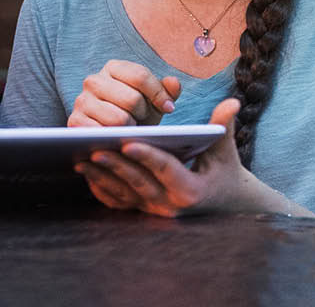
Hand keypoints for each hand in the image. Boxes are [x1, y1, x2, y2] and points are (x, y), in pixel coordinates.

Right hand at [67, 60, 180, 126]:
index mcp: (112, 68)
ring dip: (130, 128)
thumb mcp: (153, 101)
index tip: (169, 108)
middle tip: (142, 119)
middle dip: (143, 114)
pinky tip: (116, 137)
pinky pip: (103, 133)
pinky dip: (115, 139)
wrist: (111, 133)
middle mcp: (93, 80)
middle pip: (132, 99)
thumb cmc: (136, 113)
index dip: (159, 94)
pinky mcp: (75, 122)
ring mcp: (81, 101)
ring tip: (129, 128)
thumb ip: (167, 90)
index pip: (140, 76)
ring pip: (119, 119)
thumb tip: (173, 83)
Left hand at [74, 98, 252, 216]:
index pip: (165, 170)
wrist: (222, 203)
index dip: (146, 156)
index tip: (127, 142)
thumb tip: (232, 102)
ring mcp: (154, 211)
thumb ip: (223, 126)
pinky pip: (118, 203)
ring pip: (124, 195)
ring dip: (102, 178)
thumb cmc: (222, 170)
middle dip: (116, 166)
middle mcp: (170, 204)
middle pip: (138, 183)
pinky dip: (101, 189)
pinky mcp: (143, 212)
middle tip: (94, 149)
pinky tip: (86, 173)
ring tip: (81, 160)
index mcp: (191, 189)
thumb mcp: (224, 150)